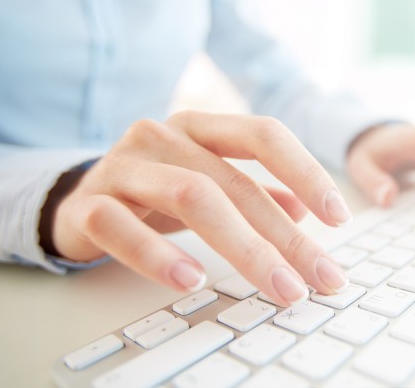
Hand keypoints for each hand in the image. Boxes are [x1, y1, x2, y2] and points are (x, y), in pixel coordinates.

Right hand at [51, 111, 350, 304]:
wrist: (74, 200)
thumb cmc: (155, 191)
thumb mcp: (209, 184)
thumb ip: (255, 192)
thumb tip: (306, 211)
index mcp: (200, 128)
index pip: (264, 135)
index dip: (307, 171)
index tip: (340, 217)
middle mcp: (162, 136)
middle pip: (235, 182)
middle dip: (286, 236)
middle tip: (320, 276)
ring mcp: (123, 166)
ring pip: (191, 197)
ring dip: (243, 247)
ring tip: (277, 286)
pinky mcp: (88, 204)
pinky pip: (122, 226)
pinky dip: (158, 256)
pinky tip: (192, 280)